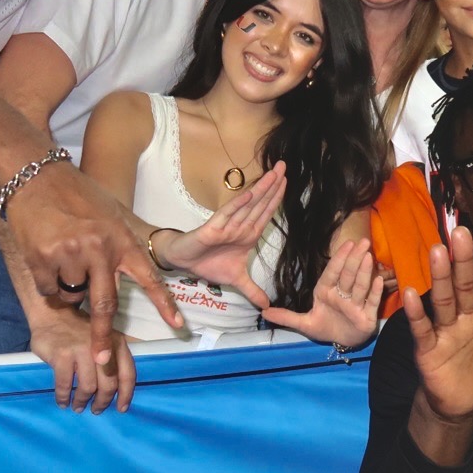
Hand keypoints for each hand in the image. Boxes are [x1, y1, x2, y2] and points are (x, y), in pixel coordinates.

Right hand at [0, 159, 183, 357]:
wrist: (33, 177)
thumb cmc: (73, 195)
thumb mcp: (108, 214)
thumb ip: (118, 245)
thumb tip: (132, 272)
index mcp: (120, 239)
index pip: (148, 277)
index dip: (163, 304)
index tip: (177, 327)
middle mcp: (100, 249)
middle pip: (105, 305)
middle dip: (102, 337)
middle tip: (102, 360)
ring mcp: (72, 254)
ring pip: (72, 295)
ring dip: (67, 289)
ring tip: (61, 256)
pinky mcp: (44, 259)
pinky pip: (49, 289)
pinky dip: (47, 282)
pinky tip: (44, 256)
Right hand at [31, 304, 135, 412]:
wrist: (53, 314)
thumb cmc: (80, 331)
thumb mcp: (103, 339)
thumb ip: (112, 359)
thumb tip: (116, 391)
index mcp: (116, 343)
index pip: (127, 374)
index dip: (126, 395)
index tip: (121, 409)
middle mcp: (101, 346)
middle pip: (108, 384)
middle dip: (102, 401)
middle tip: (96, 410)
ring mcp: (81, 350)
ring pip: (88, 387)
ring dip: (82, 401)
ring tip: (78, 407)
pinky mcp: (62, 356)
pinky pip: (65, 385)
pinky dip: (64, 397)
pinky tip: (62, 402)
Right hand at [157, 163, 287, 310]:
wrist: (184, 261)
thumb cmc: (208, 263)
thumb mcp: (236, 280)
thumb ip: (252, 290)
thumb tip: (266, 306)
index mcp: (248, 234)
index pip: (266, 213)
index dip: (277, 198)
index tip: (288, 182)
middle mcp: (240, 226)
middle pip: (260, 203)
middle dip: (273, 185)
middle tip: (285, 166)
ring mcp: (227, 225)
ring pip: (247, 205)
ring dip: (260, 189)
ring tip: (273, 173)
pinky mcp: (212, 229)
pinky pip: (226, 215)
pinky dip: (238, 205)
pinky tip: (249, 193)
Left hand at [261, 238, 384, 348]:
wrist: (342, 342)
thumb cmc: (325, 327)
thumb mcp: (304, 324)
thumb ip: (286, 317)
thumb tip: (263, 313)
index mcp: (326, 292)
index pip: (332, 273)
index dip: (338, 259)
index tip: (346, 243)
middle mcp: (342, 295)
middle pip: (348, 275)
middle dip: (354, 259)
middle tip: (362, 241)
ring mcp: (356, 304)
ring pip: (360, 286)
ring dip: (364, 272)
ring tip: (368, 256)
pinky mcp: (367, 316)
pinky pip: (371, 302)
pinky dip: (375, 292)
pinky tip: (378, 280)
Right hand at [403, 227, 472, 422]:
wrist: (468, 406)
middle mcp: (466, 317)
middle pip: (466, 284)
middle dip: (464, 259)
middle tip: (460, 231)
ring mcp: (446, 330)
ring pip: (444, 300)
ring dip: (441, 276)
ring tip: (438, 251)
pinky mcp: (429, 348)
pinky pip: (423, 328)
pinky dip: (416, 312)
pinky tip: (411, 293)